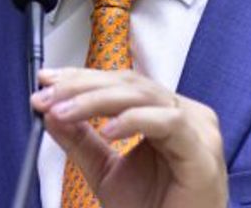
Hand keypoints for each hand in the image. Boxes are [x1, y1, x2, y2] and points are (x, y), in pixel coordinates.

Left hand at [30, 67, 227, 207]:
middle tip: (49, 96)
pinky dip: (134, 120)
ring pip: (144, 96)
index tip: (47, 81)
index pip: (121, 83)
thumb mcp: (104, 172)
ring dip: (97, 100)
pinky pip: (169, 122)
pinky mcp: (202, 152)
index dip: (83, 78)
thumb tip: (50, 112)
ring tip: (65, 111)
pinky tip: (107, 130)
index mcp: (164, 114)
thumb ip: (81, 141)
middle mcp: (184, 115)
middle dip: (83, 86)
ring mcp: (197, 130)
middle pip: (130, 84)